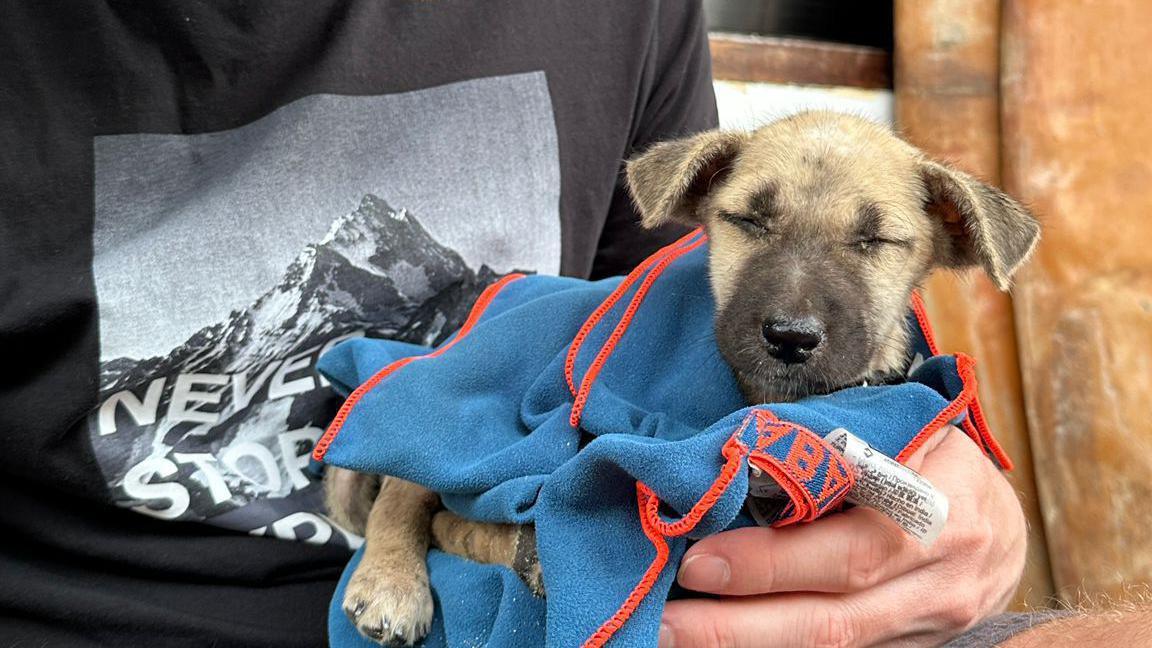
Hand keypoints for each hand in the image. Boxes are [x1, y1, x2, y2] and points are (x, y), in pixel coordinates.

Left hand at [660, 425, 1026, 646]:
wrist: (1001, 521)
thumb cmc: (931, 455)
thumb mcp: (901, 428)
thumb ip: (833, 449)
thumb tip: (729, 463)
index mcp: (941, 502)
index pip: (851, 545)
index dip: (771, 563)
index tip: (698, 561)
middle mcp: (943, 576)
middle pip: (834, 615)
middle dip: (739, 624)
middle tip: (665, 620)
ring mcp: (931, 623)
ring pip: (834, 647)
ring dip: (747, 644)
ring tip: (675, 635)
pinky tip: (723, 640)